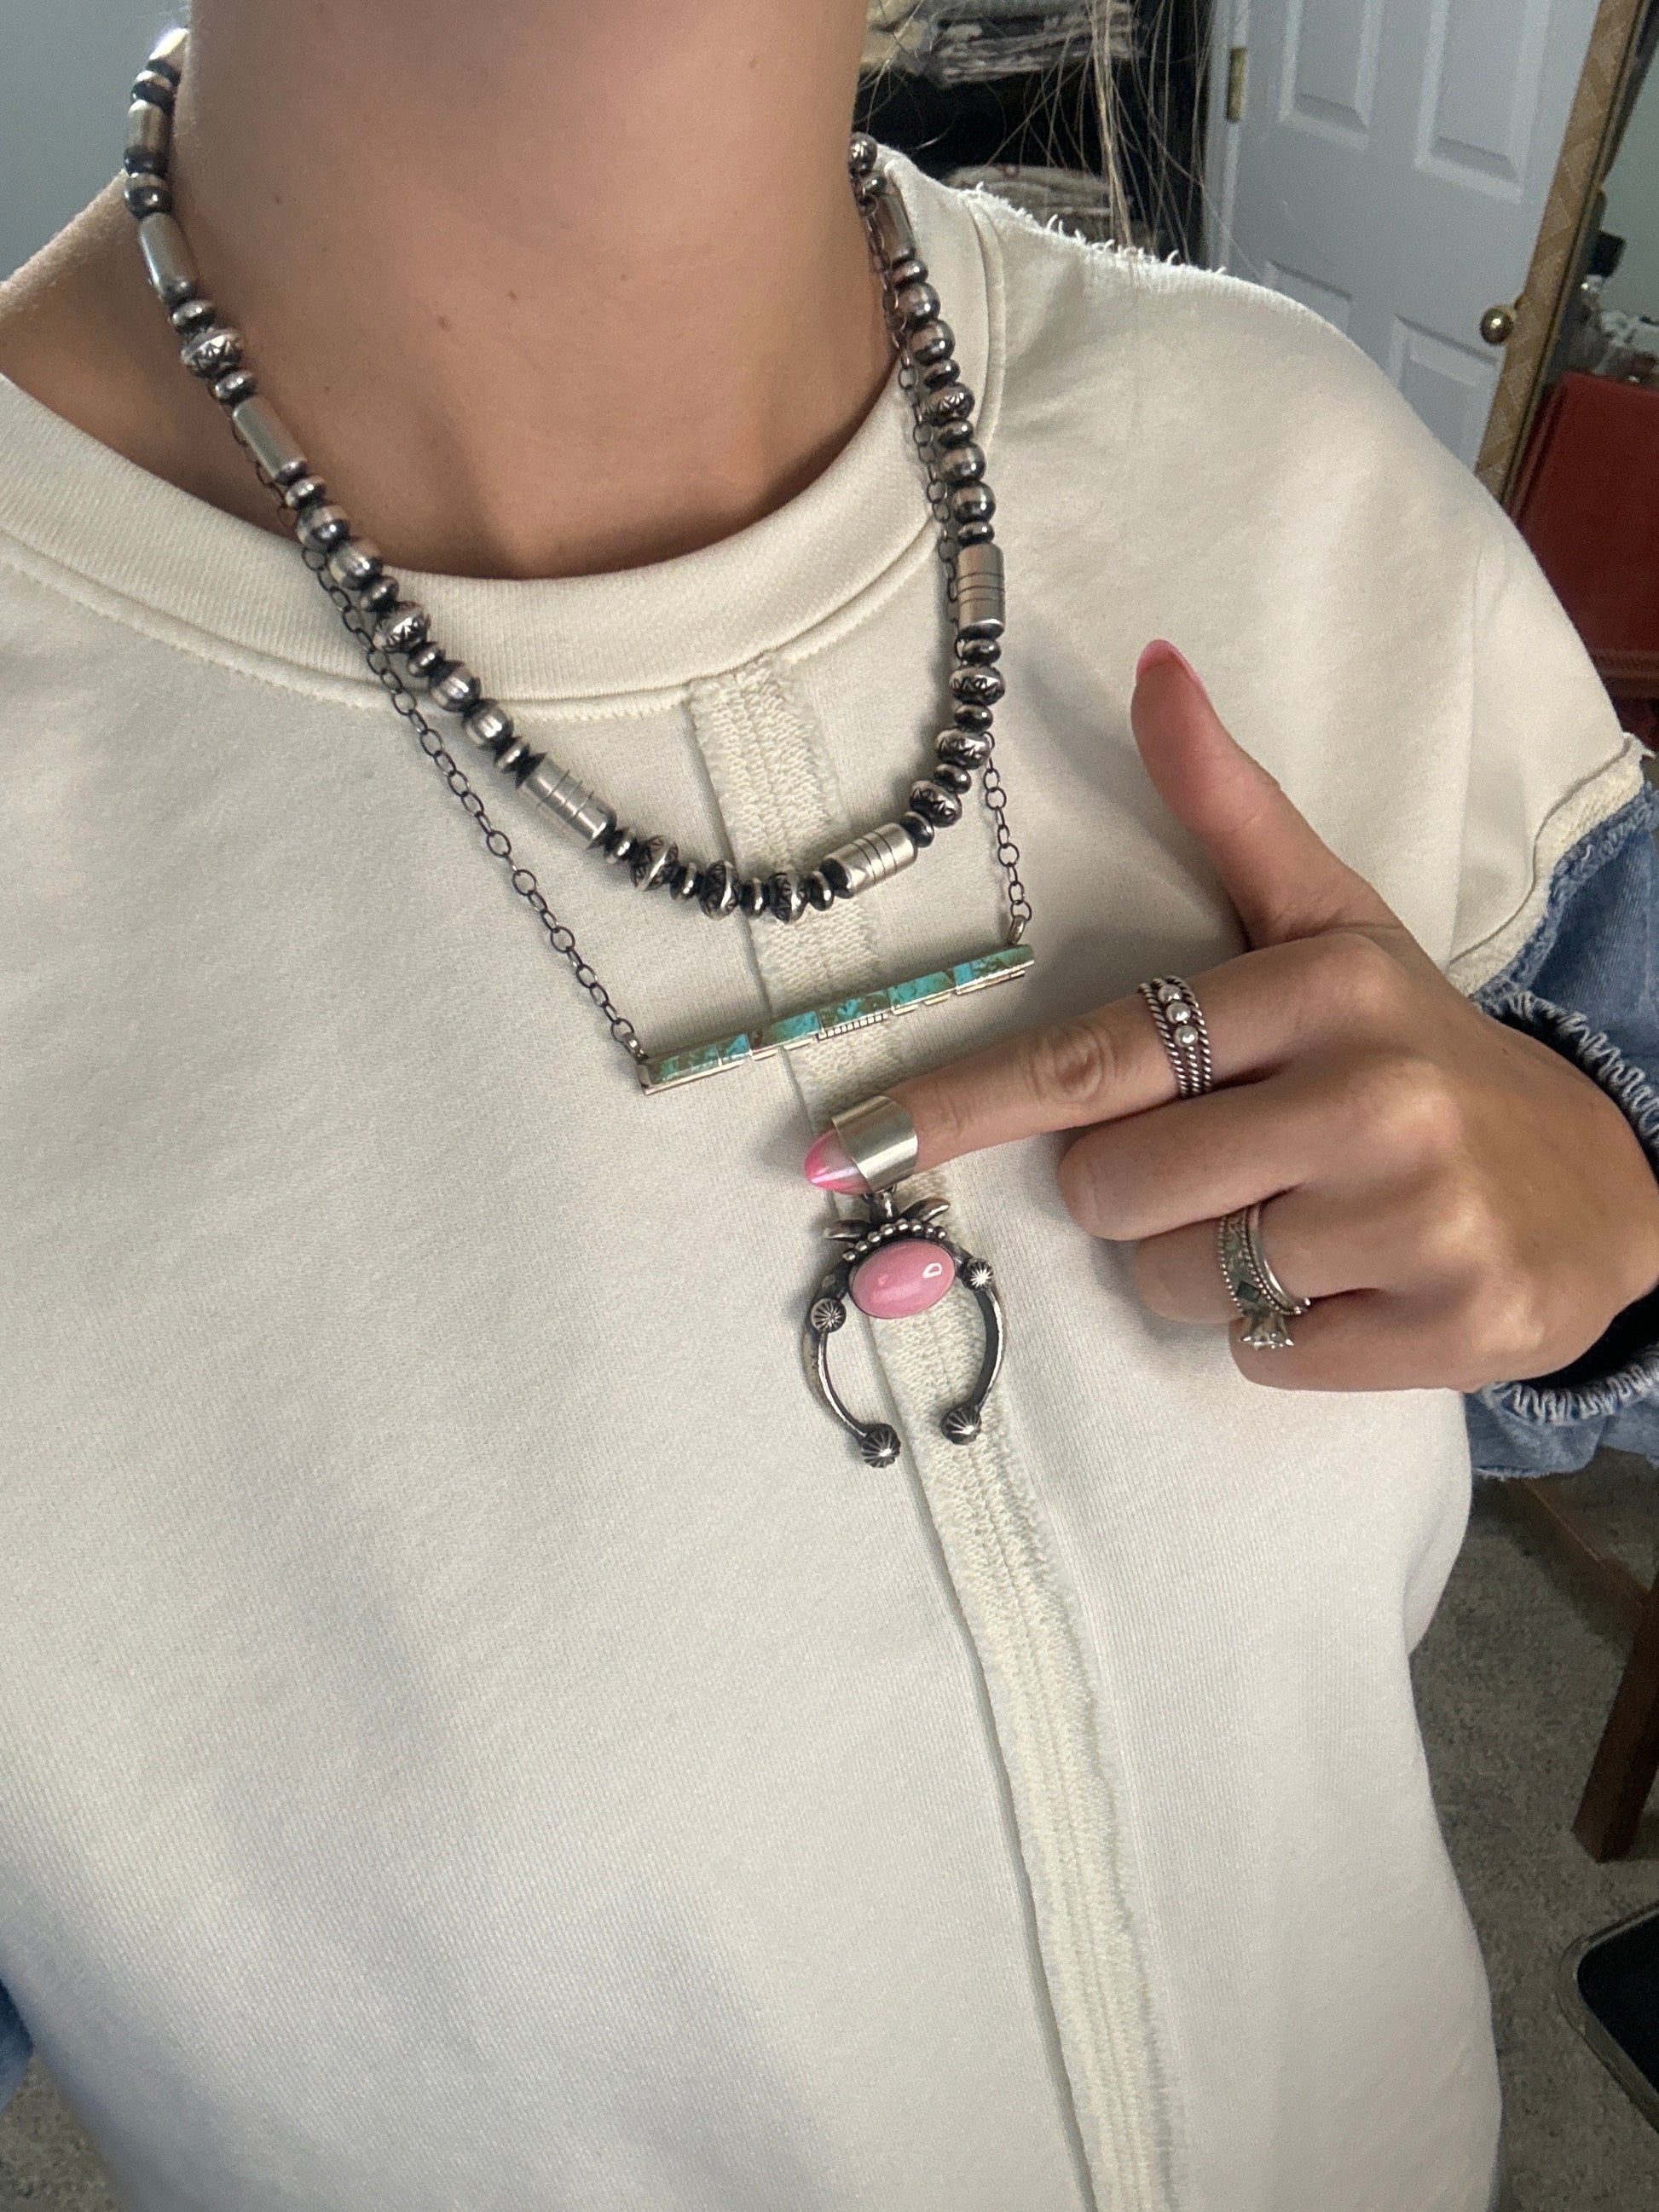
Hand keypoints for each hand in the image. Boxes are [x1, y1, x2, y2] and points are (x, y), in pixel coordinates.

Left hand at [866, 641, 1658, 1390]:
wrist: (1604, 1187)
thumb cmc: (1421, 1051)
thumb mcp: (1337, 924)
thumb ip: (1233, 812)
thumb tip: (1151, 666)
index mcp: (1324, 988)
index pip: (1101, 1056)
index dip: (967, 1104)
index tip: (854, 1144)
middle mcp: (1373, 1096)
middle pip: (1114, 1189)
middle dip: (1134, 1192)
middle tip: (1228, 1161)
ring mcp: (1416, 1222)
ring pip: (1176, 1281)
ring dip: (1202, 1267)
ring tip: (1298, 1221)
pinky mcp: (1449, 1331)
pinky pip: (1259, 1353)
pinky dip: (1278, 1331)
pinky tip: (1351, 1283)